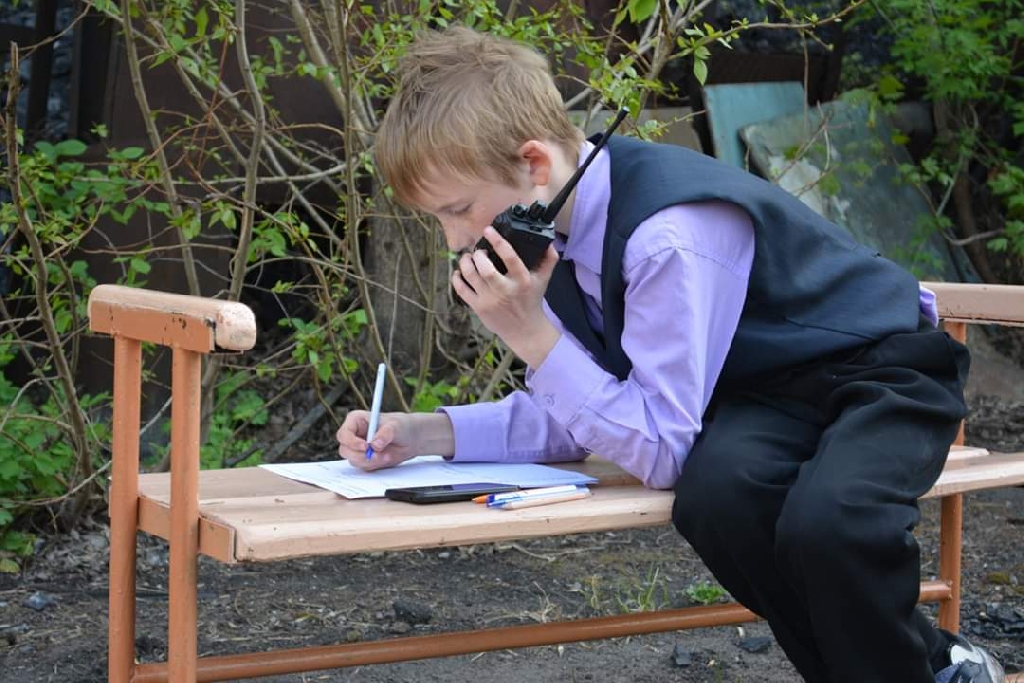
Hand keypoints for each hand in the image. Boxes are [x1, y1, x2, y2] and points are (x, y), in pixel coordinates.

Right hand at [336, 411, 454, 470]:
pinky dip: (374, 465)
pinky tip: (386, 458)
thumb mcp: (396, 426)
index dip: (352, 442)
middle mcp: (354, 435)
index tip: (366, 447)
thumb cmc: (401, 426)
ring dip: (370, 461)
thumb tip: (375, 445)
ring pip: (354, 461)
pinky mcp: (364, 459)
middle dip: (361, 456)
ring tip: (387, 455)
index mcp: (355, 421)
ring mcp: (358, 448)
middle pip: (345, 450)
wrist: (410, 439)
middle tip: (378, 455)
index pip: (344, 434)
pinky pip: (363, 467)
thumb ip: (385, 433)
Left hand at [453, 226, 560, 366]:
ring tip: (468, 258)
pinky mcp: (478, 307)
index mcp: (522, 281)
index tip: (488, 230)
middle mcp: (505, 290)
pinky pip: (461, 290)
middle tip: (478, 251)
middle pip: (485, 269)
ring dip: (465, 262)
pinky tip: (460, 272)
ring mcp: (490, 300)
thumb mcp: (544, 280)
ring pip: (470, 276)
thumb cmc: (532, 301)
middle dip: (478, 255)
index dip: (497, 242)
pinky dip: (457, 277)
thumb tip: (549, 241)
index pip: (510, 258)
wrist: (525, 330)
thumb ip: (548, 259)